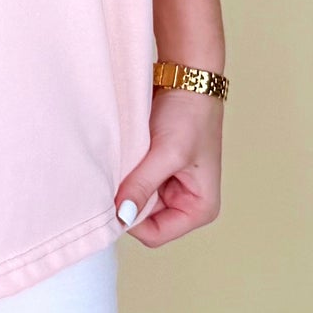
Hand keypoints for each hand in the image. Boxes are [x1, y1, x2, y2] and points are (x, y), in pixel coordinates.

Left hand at [114, 86, 222, 246]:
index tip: (113, 196)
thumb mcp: (167, 153)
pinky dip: (125, 172)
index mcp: (200, 209)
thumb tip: (121, 216)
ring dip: (125, 183)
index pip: (154, 234)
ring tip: (124, 160)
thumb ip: (143, 185)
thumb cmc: (190, 114)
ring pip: (135, 200)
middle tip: (116, 174)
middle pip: (143, 219)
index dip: (131, 219)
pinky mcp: (156, 171)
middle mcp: (186, 204)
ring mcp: (170, 188)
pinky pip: (133, 182)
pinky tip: (122, 156)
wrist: (187, 78)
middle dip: (128, 199)